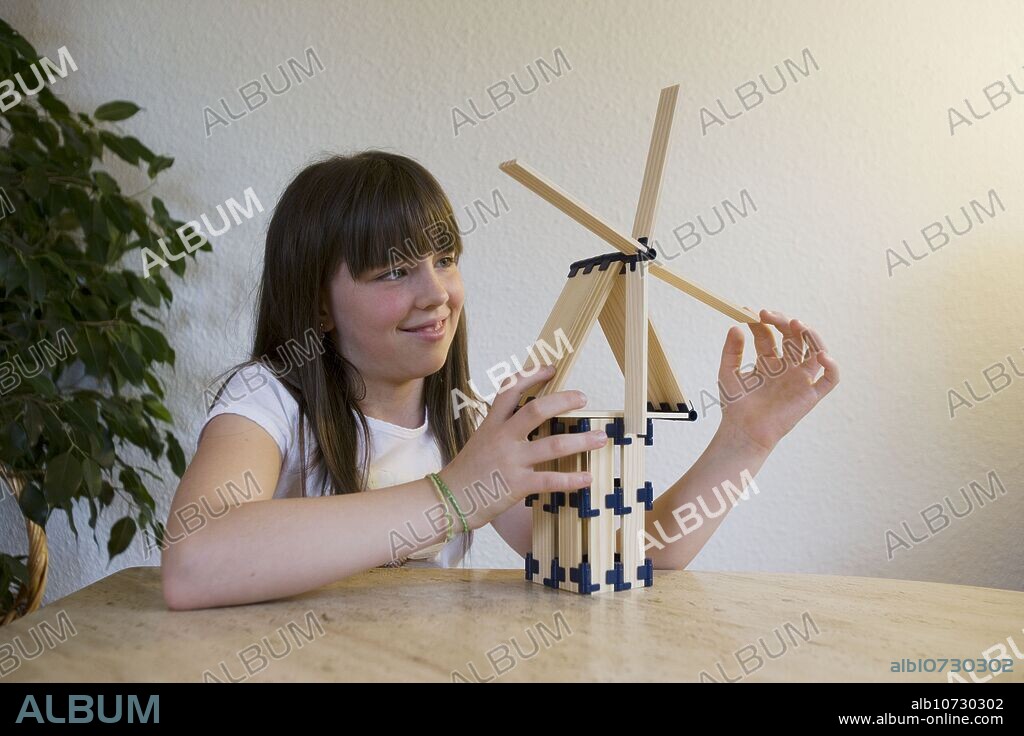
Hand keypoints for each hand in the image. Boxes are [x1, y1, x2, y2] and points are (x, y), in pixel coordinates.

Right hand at [441, 365, 607, 528]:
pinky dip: (572, 479)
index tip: (551, 369)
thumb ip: (502, 430)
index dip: (531, 376)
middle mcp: (502, 438)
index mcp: (492, 425)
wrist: (447, 500)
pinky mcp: (517, 485)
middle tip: (583, 398)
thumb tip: (527, 421)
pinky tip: (587, 478)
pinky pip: (550, 480)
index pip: (510, 390)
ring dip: (581, 440)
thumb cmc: (467, 473)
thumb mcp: (481, 442)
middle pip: (537, 410)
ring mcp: (511, 461)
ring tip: (600, 437)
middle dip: (564, 400)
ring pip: (552, 445)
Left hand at [716, 308, 839, 453]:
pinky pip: (830, 378)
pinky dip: (832, 366)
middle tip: (768, 315)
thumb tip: (736, 326)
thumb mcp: (728, 373)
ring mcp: (800, 379)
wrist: (743, 431)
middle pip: (793, 337)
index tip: (749, 312)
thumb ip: (731, 350)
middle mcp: (786, 368)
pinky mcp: (811, 395)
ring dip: (810, 335)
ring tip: (796, 324)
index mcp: (767, 362)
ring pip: (815, 350)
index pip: (769, 335)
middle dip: (783, 322)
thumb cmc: (735, 406)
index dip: (762, 322)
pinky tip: (821, 355)